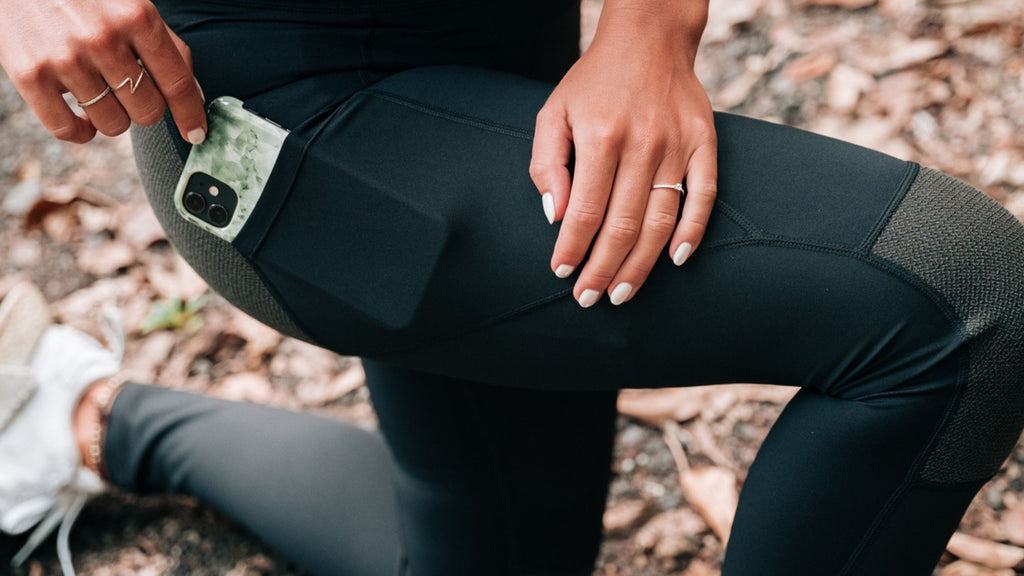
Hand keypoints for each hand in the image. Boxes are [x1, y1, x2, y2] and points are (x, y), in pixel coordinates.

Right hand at [0, 0, 205, 143]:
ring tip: (101, 92)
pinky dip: (80, 132)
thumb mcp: (130, 4)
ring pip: (113, 125)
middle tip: (129, 90)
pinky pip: (67, 129)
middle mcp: (103, 38)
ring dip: (112, 116)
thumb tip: (194, 94)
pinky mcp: (30, 75)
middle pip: (148, 111)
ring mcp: (65, 58)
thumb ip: (165, 43)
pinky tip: (82, 118)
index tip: (196, 132)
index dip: (190, 115)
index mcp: (136, 17)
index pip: (177, 83)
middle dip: (145, 107)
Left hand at [529, 0, 715, 306]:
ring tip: (623, 293)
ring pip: (660, 221)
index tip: (562, 274)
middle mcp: (641, 145)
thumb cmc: (593, 82)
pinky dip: (693, 232)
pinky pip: (703, 196)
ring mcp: (677, 146)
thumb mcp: (553, 112)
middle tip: (590, 298)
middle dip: (603, 270)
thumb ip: (547, 164)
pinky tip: (677, 260)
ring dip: (641, 265)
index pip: (585, 212)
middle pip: (622, 226)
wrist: (648, 38)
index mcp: (600, 138)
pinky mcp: (704, 144)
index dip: (572, 249)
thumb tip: (556, 217)